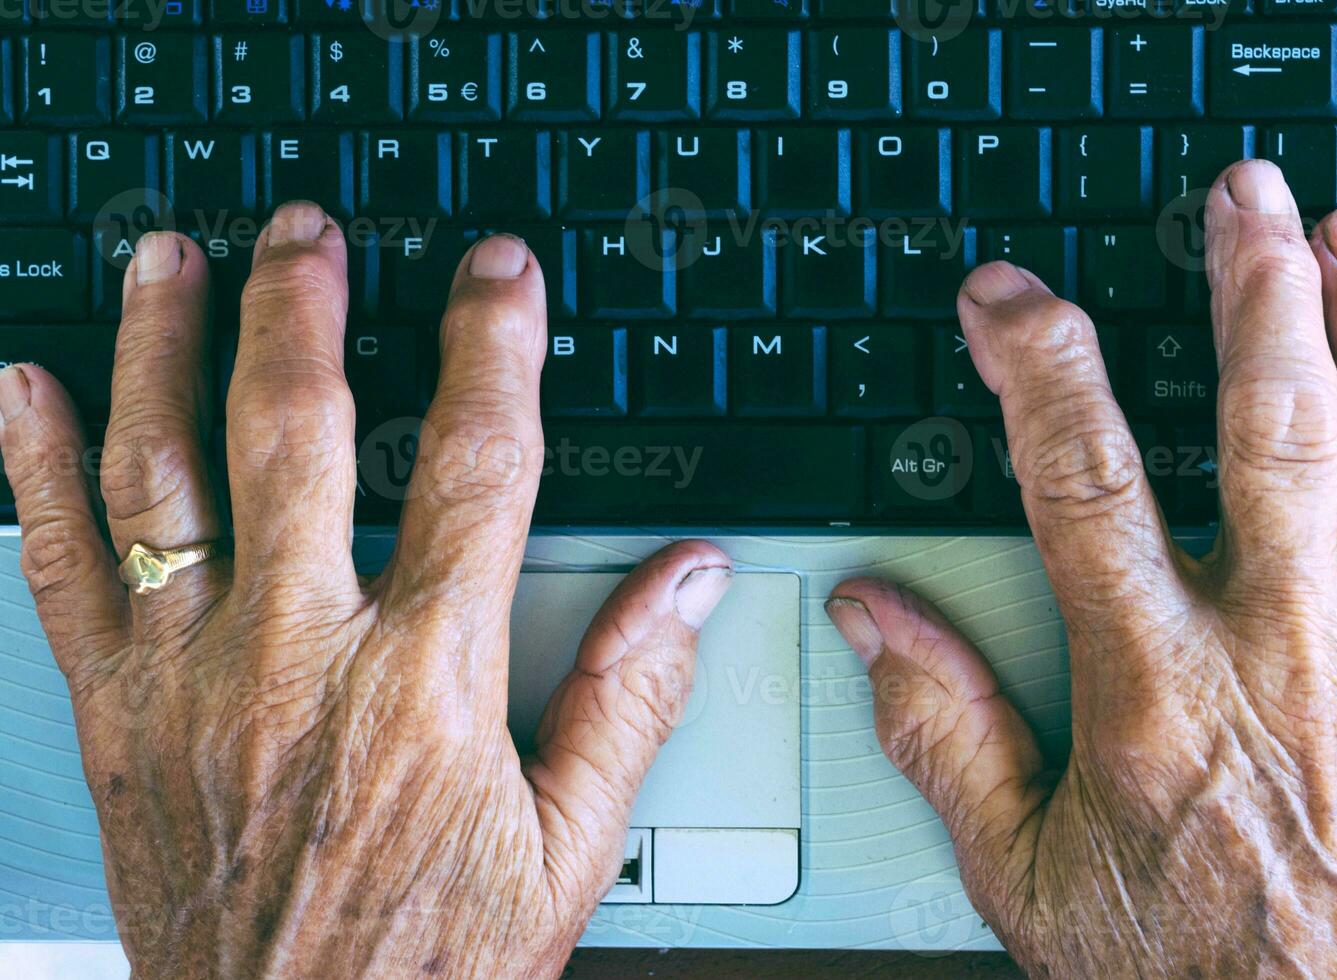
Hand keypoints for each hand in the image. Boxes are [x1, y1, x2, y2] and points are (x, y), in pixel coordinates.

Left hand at [0, 203, 732, 976]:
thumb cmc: (430, 966)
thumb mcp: (568, 849)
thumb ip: (631, 697)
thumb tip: (689, 583)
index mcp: (426, 679)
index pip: (477, 466)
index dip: (492, 350)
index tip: (496, 277)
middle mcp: (298, 656)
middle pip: (297, 431)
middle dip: (305, 308)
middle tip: (307, 232)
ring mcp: (190, 679)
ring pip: (163, 472)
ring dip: (161, 347)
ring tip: (168, 256)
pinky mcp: (116, 716)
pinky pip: (61, 570)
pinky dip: (35, 469)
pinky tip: (24, 388)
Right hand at [827, 162, 1336, 977]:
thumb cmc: (1178, 970)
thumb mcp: (1019, 868)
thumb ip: (940, 729)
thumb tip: (871, 619)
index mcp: (1161, 687)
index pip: (1084, 478)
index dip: (1038, 367)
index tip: (1007, 299)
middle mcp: (1292, 654)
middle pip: (1277, 425)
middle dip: (1254, 289)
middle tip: (1241, 200)